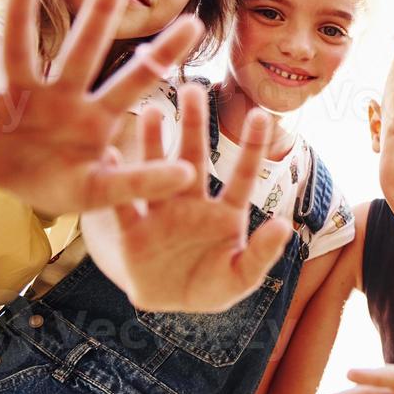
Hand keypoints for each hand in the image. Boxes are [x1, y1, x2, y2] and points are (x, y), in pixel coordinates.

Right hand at [0, 0, 200, 216]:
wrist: (16, 185)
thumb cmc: (66, 181)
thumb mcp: (103, 191)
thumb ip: (139, 182)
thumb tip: (188, 176)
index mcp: (97, 113)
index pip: (138, 78)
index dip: (164, 54)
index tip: (195, 23)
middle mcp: (62, 95)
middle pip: (84, 49)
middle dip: (101, 12)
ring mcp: (21, 96)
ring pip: (21, 52)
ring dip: (22, 15)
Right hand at [89, 82, 294, 312]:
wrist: (171, 306)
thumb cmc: (213, 286)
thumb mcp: (241, 277)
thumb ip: (262, 253)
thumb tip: (284, 225)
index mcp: (225, 213)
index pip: (244, 174)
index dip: (253, 147)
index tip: (261, 114)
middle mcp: (192, 203)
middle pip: (194, 158)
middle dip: (194, 124)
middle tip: (193, 88)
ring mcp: (161, 213)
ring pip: (157, 170)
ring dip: (153, 141)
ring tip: (150, 107)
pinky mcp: (133, 231)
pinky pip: (122, 204)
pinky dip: (116, 181)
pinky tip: (109, 155)